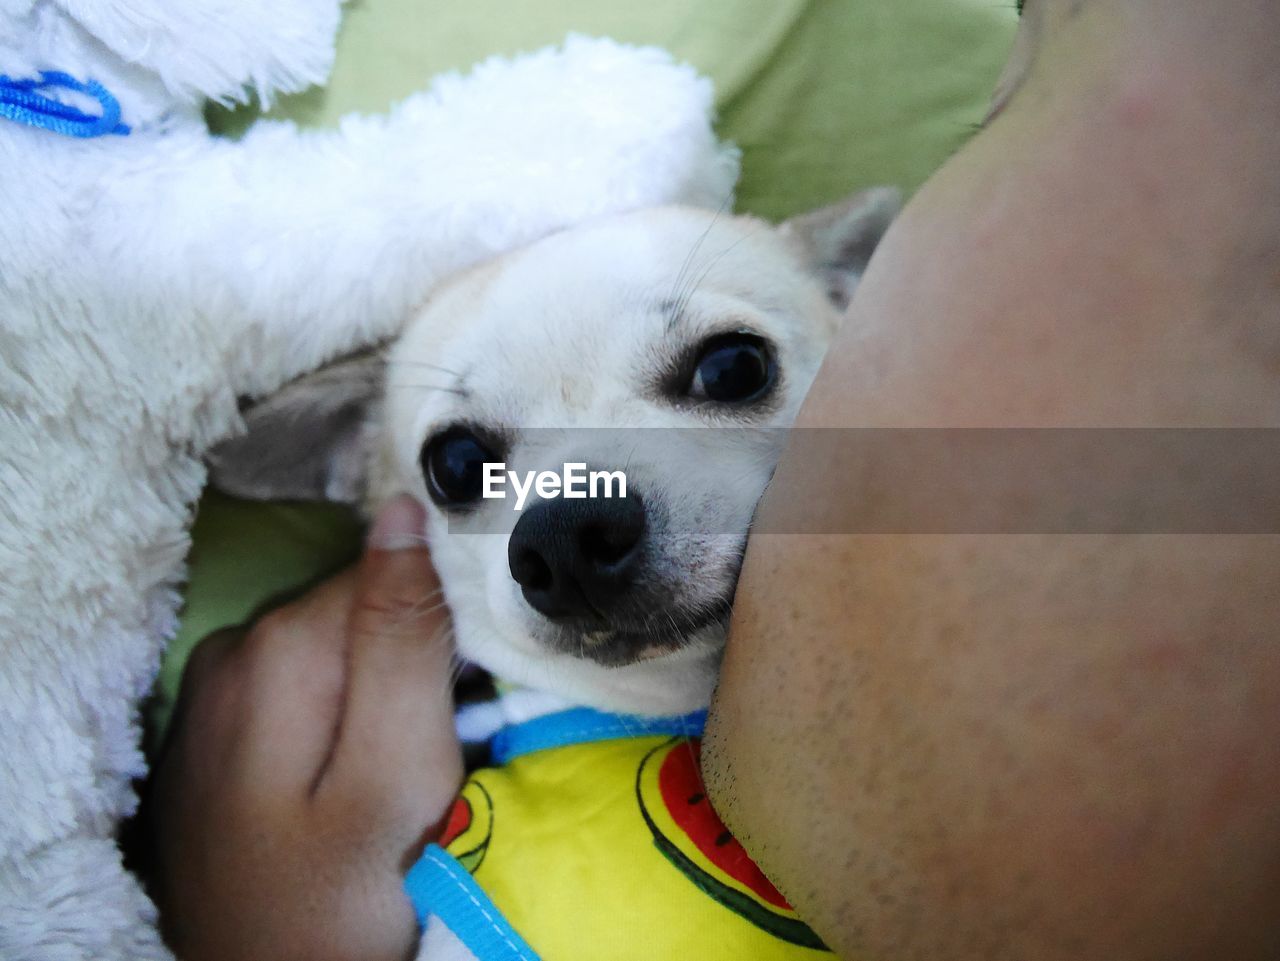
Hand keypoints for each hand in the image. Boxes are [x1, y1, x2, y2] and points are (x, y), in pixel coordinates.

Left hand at [148, 496, 460, 960]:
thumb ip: (402, 642)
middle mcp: (235, 648)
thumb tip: (406, 510)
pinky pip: (302, 686)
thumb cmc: (335, 902)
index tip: (476, 692)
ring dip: (381, 688)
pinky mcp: (219, 729)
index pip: (394, 573)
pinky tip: (353, 770)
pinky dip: (342, 712)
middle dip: (415, 658)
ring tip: (401, 765)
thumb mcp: (391, 777)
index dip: (450, 622)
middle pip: (361, 608)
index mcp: (280, 646)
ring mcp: (217, 690)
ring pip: (335, 646)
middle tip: (443, 742)